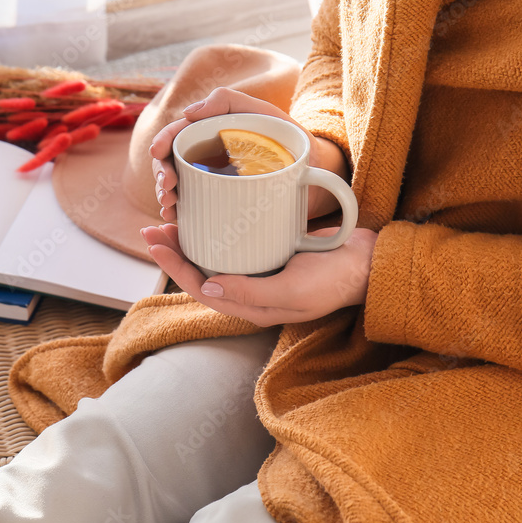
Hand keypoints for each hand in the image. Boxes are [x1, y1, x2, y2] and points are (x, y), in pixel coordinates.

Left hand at [141, 224, 377, 326]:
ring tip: (170, 220)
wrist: (368, 263)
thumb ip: (251, 292)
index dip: (175, 267)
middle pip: (201, 273)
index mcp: (251, 306)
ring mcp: (260, 272)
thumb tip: (207, 287)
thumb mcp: (293, 291)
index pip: (201, 288)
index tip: (156, 242)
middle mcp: (250, 291)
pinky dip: (216, 231)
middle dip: (174, 252)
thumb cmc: (334, 281)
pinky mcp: (270, 253)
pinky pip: (234, 244)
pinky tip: (207, 215)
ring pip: (215, 258)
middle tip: (153, 228)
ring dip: (191, 241)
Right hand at [149, 87, 348, 222]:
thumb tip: (188, 113)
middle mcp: (206, 157)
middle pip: (172, 163)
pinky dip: (180, 213)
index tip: (159, 153)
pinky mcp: (219, 203)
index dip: (163, 142)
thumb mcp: (266, 113)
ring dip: (165, 196)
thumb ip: (229, 102)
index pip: (178, 135)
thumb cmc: (291, 140)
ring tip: (170, 207)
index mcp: (212, 134)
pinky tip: (176, 219)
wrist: (318, 175)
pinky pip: (193, 208)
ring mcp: (211, 181)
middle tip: (167, 191)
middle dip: (162, 176)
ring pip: (178, 187)